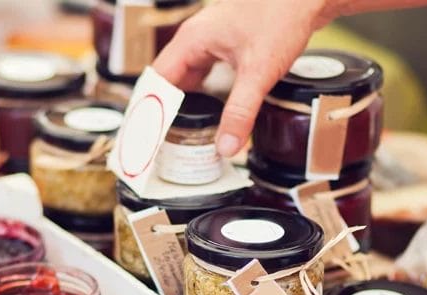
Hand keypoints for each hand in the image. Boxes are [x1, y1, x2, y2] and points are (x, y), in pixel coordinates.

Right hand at [152, 0, 330, 157]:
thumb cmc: (281, 16)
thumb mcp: (258, 72)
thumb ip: (240, 111)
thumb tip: (226, 146)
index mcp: (192, 40)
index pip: (156, 81)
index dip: (149, 111)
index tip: (145, 136)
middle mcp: (196, 39)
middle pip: (168, 81)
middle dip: (163, 111)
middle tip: (161, 142)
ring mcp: (211, 40)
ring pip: (186, 76)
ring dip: (182, 102)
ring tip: (179, 131)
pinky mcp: (226, 44)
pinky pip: (203, 72)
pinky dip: (201, 92)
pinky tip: (208, 108)